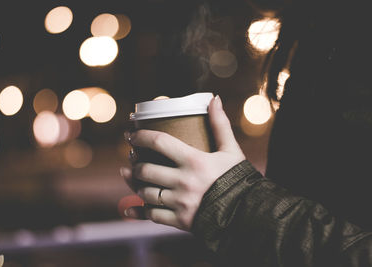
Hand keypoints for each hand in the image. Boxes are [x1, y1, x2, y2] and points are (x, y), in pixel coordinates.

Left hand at [120, 95, 244, 230]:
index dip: (140, 136)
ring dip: (134, 184)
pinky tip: (129, 208)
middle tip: (132, 158)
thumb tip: (214, 99)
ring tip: (130, 176)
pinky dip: (138, 212)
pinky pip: (152, 216)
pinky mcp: (180, 221)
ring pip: (145, 193)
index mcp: (195, 161)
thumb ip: (220, 124)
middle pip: (146, 169)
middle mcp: (184, 182)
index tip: (131, 134)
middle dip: (135, 163)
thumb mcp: (231, 151)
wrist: (249, 213)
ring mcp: (180, 203)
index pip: (159, 142)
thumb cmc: (238, 180)